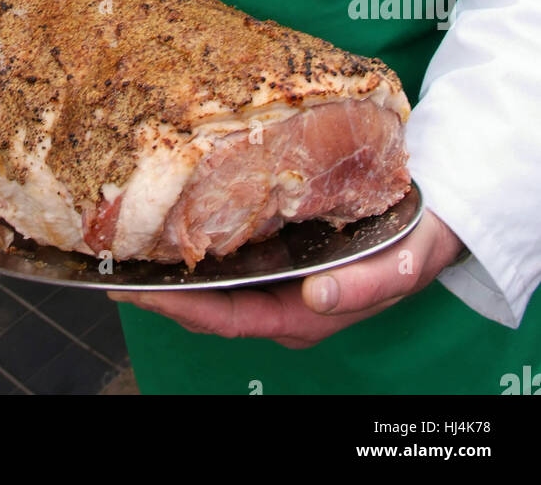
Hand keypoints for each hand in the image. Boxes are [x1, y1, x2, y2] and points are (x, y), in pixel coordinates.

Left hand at [108, 209, 462, 347]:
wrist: (427, 225)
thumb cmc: (411, 246)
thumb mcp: (397, 268)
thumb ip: (360, 286)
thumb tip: (314, 298)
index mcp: (302, 317)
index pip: (226, 321)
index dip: (180, 309)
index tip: (137, 293)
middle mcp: (281, 304)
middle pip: (208, 306)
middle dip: (161, 291)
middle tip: (113, 265)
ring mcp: (276, 282)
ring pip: (214, 283)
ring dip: (173, 267)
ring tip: (129, 244)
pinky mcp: (276, 255)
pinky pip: (227, 257)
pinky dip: (197, 244)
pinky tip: (172, 221)